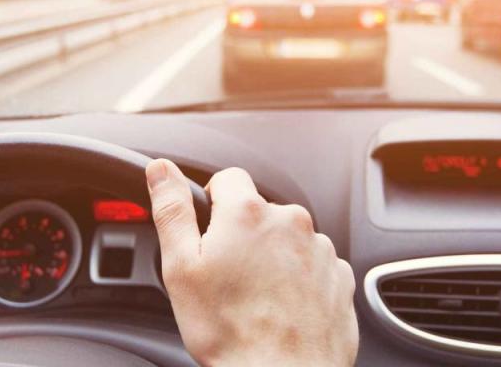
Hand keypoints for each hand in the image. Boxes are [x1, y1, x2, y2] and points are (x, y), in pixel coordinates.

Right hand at [146, 160, 357, 365]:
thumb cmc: (229, 331)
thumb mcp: (181, 267)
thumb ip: (172, 209)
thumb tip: (160, 169)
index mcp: (248, 213)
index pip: (228, 179)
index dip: (211, 204)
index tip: (208, 235)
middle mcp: (291, 222)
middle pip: (258, 211)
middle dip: (241, 235)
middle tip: (225, 276)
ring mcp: (320, 250)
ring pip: (286, 239)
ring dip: (271, 257)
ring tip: (254, 298)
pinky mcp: (340, 277)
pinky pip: (312, 264)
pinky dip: (297, 279)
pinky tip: (280, 307)